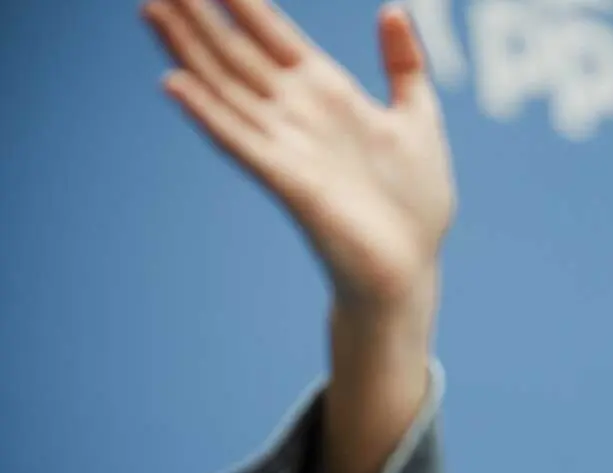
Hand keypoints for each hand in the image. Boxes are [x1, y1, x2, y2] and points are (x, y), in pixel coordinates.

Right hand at [144, 0, 454, 314]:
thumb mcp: (418, 117)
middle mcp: (297, 114)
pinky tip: (175, 84)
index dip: (243, 2)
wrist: (410, 266)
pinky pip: (241, 142)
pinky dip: (209, 114)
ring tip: (153, 10)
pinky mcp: (288, 182)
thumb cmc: (415, 201)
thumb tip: (391, 9)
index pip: (273, 36)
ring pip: (226, 88)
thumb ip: (403, 64)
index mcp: (327, 94)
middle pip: (237, 54)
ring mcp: (288, 146)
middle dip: (199, 16)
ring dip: (188, 51)